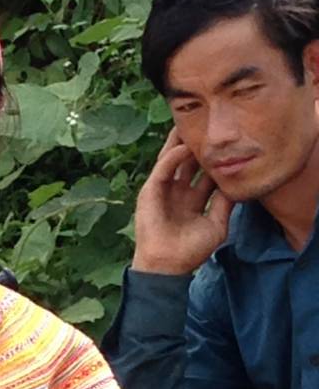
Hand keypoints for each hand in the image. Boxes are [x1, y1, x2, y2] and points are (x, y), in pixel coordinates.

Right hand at [133, 128, 233, 274]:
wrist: (168, 265)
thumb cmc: (190, 251)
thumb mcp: (216, 225)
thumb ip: (225, 204)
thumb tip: (237, 185)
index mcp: (191, 200)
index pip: (203, 172)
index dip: (213, 158)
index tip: (227, 142)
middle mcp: (177, 192)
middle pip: (187, 161)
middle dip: (196, 144)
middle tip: (208, 123)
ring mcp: (163, 191)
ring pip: (172, 160)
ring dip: (180, 142)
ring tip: (191, 123)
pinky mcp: (150, 192)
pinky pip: (162, 169)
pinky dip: (172, 157)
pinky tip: (183, 146)